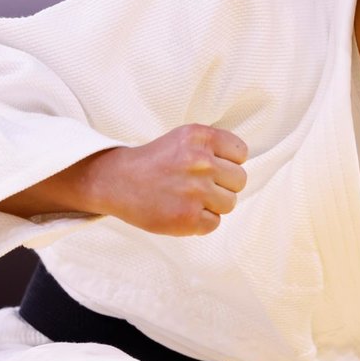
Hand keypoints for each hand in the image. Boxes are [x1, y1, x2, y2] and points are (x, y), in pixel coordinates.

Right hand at [93, 124, 247, 235]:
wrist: (117, 181)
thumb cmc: (154, 161)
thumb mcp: (184, 138)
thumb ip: (213, 147)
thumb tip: (242, 166)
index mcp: (200, 137)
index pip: (241, 153)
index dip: (229, 162)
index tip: (212, 167)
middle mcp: (200, 162)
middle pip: (240, 180)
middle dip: (224, 185)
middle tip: (200, 185)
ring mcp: (195, 191)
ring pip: (229, 203)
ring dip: (213, 204)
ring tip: (190, 198)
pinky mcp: (187, 218)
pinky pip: (214, 223)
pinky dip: (200, 222)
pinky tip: (182, 211)